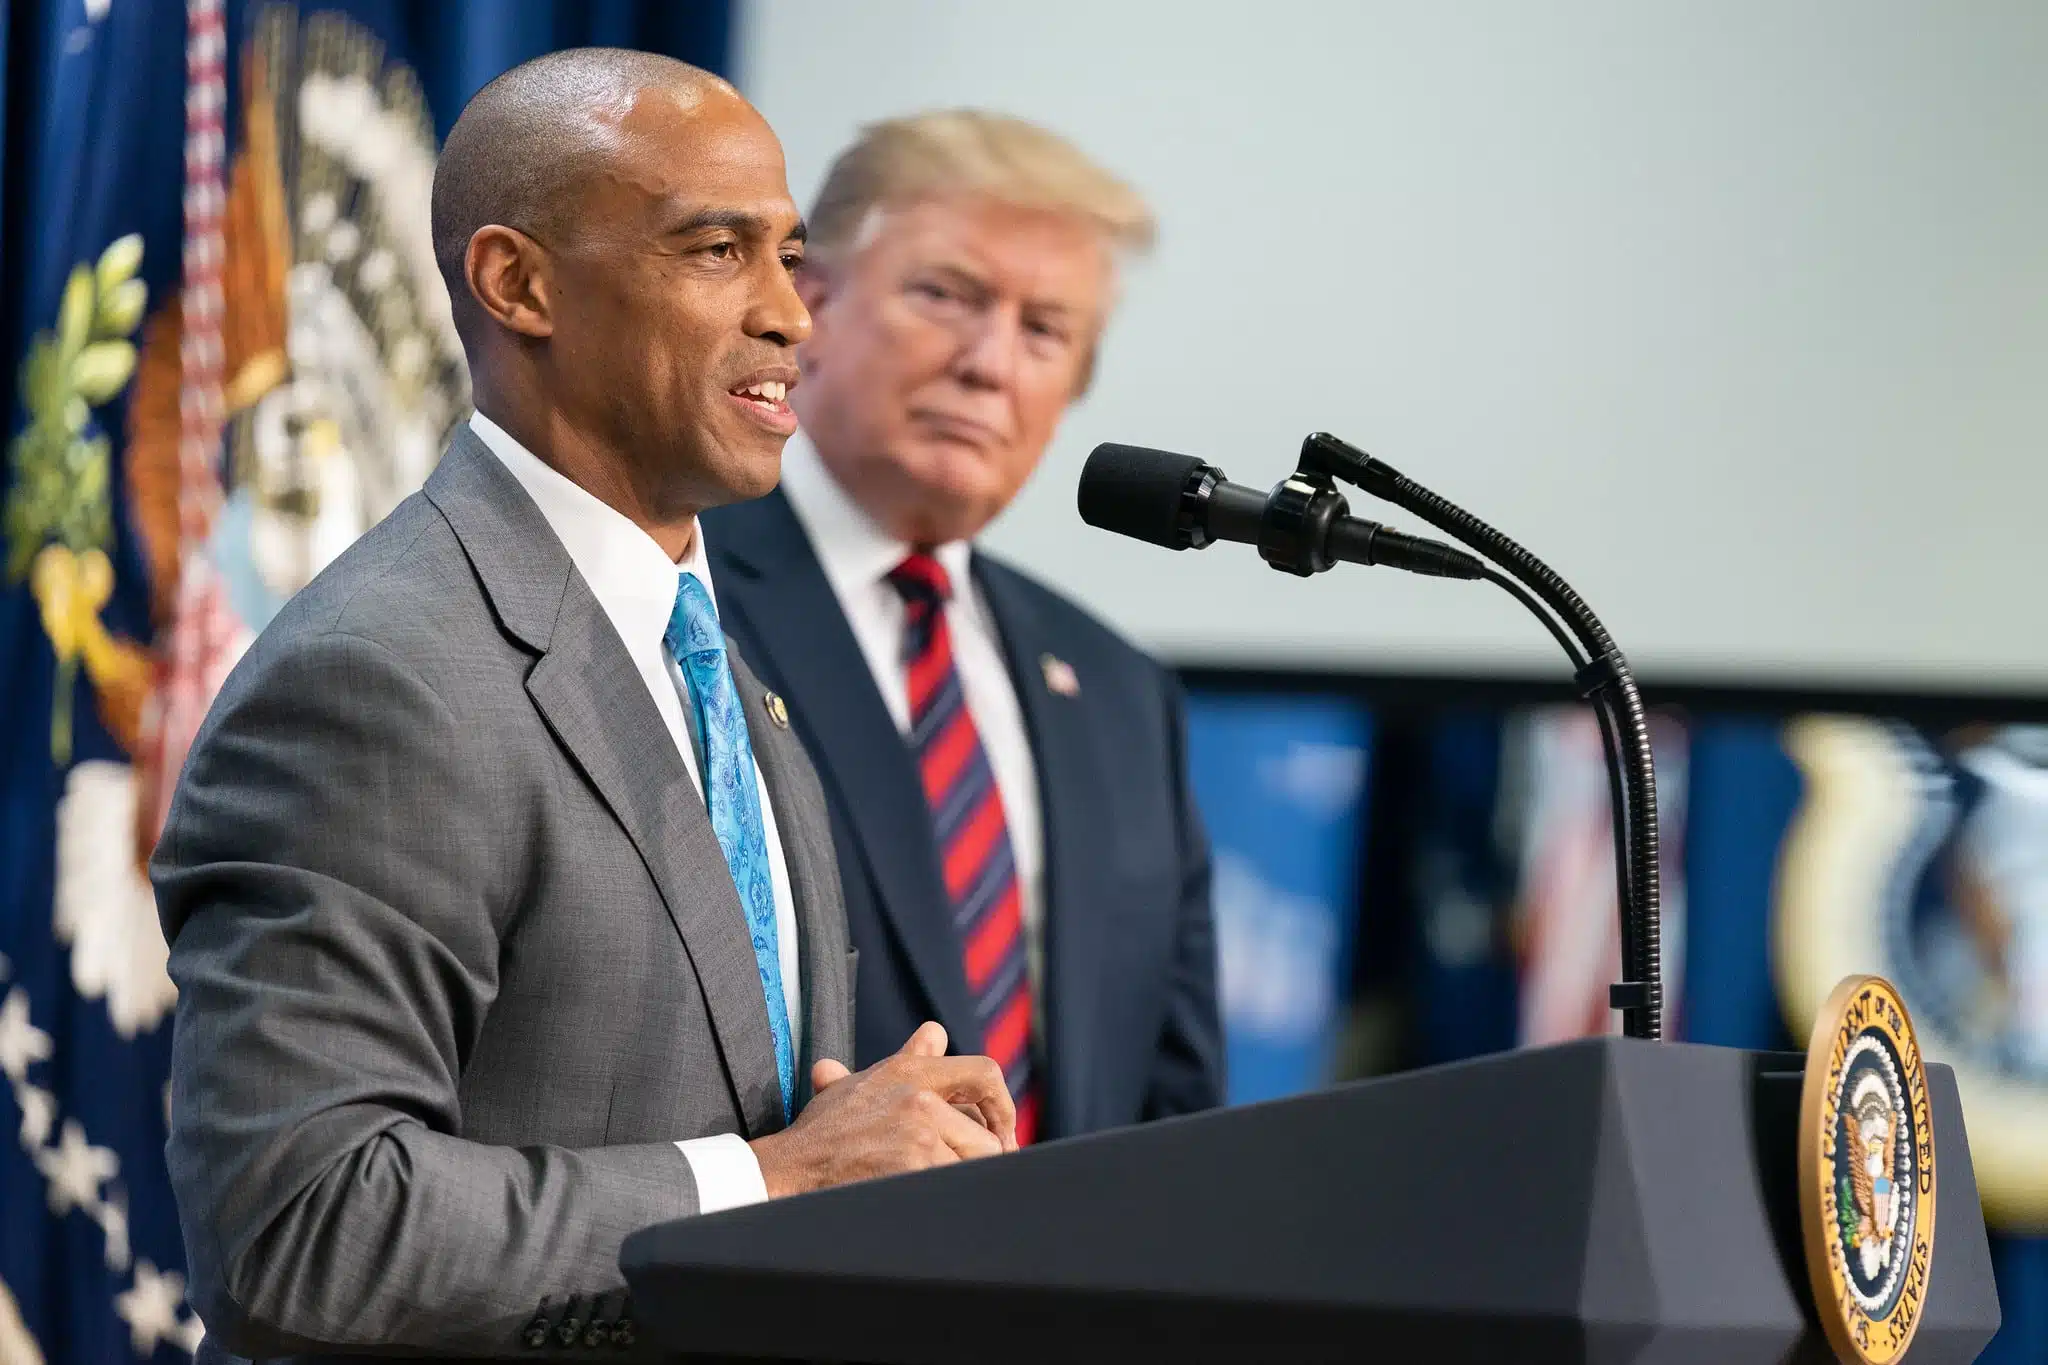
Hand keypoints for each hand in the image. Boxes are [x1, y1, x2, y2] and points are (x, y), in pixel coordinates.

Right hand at [748, 1022, 1016, 1197]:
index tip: (1001, 1131)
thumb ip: (907, 1058)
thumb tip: (933, 1034)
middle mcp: (920, 1094)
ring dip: (964, 1180)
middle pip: (988, 1133)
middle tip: (975, 1174)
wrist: (791, 1167)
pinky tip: (930, 1201)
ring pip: (979, 1162)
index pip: (983, 1074)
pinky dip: (950, 1196)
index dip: (1001, 1106)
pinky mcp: (915, 1163)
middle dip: (984, 1159)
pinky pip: (957, 1184)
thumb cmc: (824, 1131)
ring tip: (940, 1189)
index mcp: (911, 1071)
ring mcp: (919, 1130)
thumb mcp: (862, 1082)